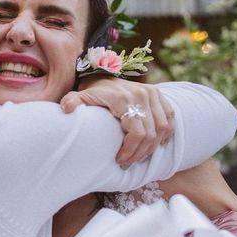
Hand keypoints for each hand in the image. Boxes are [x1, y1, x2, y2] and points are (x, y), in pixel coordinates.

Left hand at [59, 77, 174, 165]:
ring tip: (139, 155)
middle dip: (140, 153)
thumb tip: (66, 108)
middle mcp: (143, 95)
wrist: (105, 75)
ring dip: (153, 147)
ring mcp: (154, 94)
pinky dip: (165, 134)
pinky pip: (169, 120)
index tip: (120, 160)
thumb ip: (73, 101)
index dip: (130, 151)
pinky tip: (154, 143)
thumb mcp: (80, 95)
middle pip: (151, 135)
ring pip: (163, 130)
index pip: (137, 133)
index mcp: (125, 98)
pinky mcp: (160, 96)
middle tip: (129, 162)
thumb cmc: (93, 91)